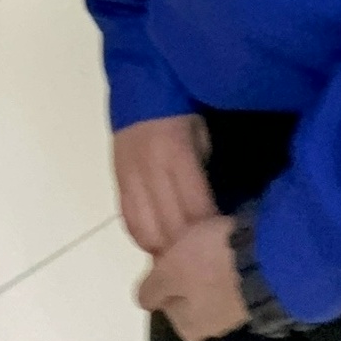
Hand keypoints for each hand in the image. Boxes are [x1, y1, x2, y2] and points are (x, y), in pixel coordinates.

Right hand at [114, 115, 217, 255]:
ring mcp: (130, 178)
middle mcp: (149, 170)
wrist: (139, 87)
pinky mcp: (118, 182)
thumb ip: (202, 174)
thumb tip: (211, 211)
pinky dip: (144, 238)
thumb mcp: (201, 134)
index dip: (210, 232)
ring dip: (165, 248)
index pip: (195, 210)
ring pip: (146, 233)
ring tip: (181, 251)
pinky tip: (159, 241)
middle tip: (204, 253)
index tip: (223, 241)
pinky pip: (129, 222)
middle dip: (189, 247)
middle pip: (170, 228)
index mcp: (176, 154)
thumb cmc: (181, 108)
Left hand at [138, 215, 247, 340]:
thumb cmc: (208, 266)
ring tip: (208, 236)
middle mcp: (211, 326)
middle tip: (186, 241)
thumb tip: (143, 300)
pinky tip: (226, 241)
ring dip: (206, 260)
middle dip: (184, 266)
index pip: (162, 297)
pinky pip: (229, 271)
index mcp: (189, 327)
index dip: (161, 270)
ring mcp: (234, 309)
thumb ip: (151, 290)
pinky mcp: (253, 289)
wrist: (263, 258)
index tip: (167, 250)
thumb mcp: (169, 275)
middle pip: (185, 289)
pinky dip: (226, 257)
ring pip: (207, 279)